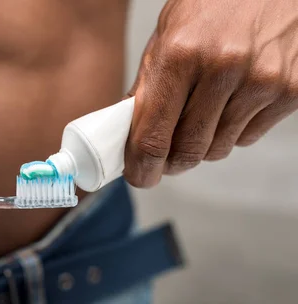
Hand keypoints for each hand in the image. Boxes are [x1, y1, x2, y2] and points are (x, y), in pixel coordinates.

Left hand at [124, 0, 297, 187]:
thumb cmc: (214, 3)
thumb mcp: (167, 35)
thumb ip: (148, 86)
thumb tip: (130, 133)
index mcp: (179, 55)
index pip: (153, 138)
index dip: (142, 168)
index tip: (139, 177)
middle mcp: (222, 69)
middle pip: (187, 151)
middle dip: (171, 162)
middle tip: (165, 157)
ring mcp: (261, 81)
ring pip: (218, 149)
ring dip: (202, 145)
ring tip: (201, 116)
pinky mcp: (291, 90)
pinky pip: (249, 137)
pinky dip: (234, 131)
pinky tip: (231, 103)